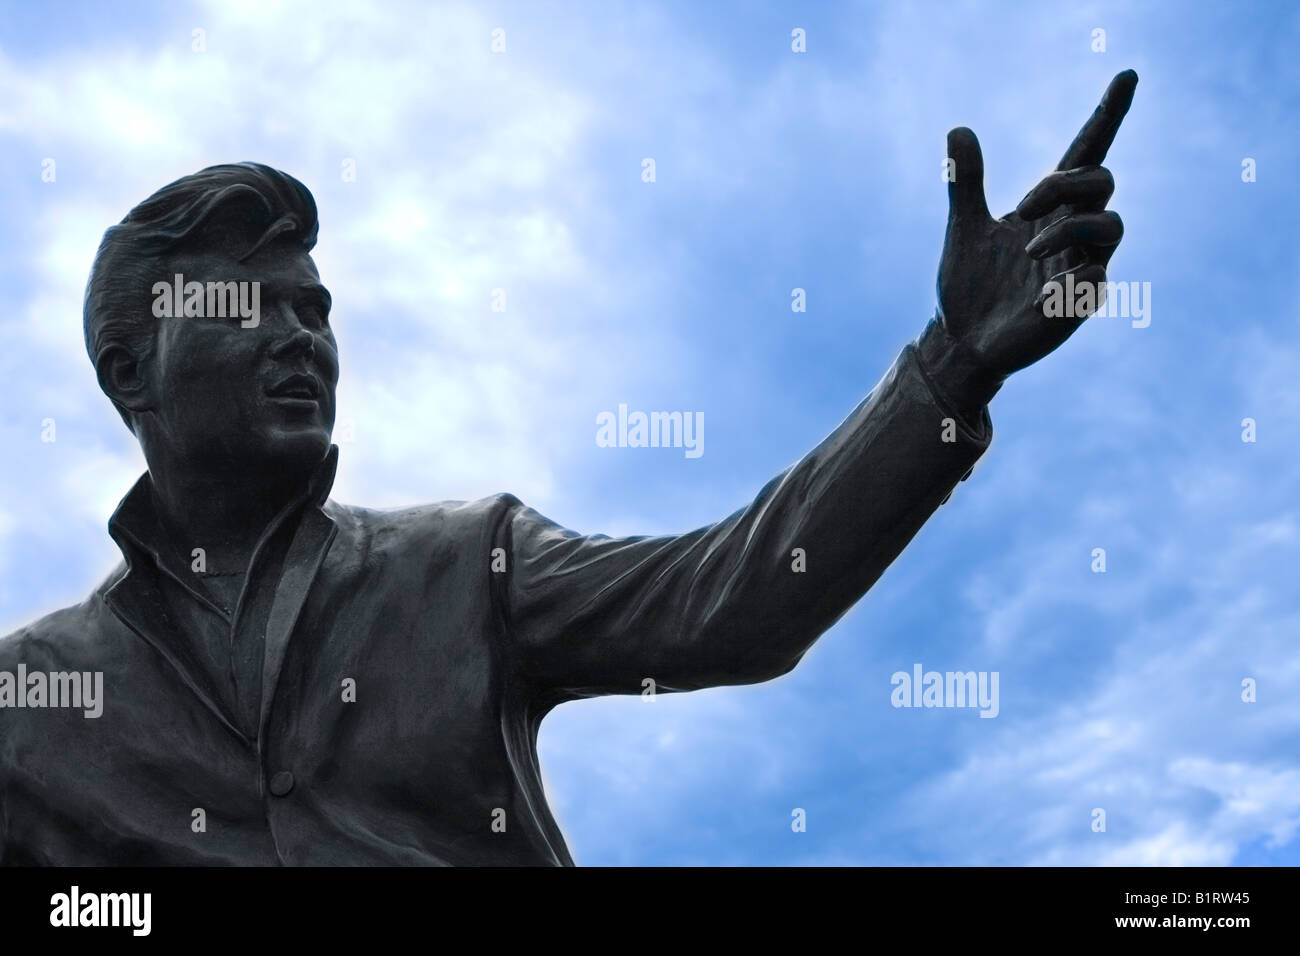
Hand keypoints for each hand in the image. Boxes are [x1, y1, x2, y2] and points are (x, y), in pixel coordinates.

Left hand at [936, 70, 1137, 377]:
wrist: (959, 338)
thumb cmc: (969, 285)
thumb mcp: (965, 227)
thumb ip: (966, 182)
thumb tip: (958, 128)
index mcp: (1050, 209)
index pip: (1087, 154)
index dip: (1107, 115)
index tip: (1127, 74)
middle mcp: (1073, 232)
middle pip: (1102, 181)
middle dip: (1064, 184)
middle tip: (1020, 207)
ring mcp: (1081, 266)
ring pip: (1112, 226)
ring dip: (1068, 227)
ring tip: (1027, 250)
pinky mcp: (1080, 305)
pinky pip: (1098, 280)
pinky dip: (1068, 278)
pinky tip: (1037, 296)